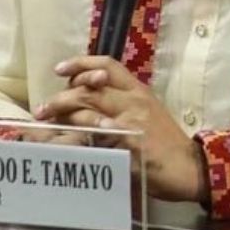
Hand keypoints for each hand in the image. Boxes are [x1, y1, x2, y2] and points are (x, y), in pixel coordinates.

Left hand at [34, 55, 206, 202]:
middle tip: (42, 109)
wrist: (187, 166)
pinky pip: (93, 138)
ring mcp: (130, 122)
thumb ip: (121, 102)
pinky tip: (63, 143)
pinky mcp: (127, 144)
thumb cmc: (165, 141)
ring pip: (87, 111)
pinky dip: (75, 139)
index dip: (81, 63)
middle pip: (89, 89)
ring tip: (45, 126)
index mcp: (138, 90)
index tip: (59, 69)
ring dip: (62, 118)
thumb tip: (86, 99)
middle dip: (60, 98)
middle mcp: (134, 101)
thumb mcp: (147, 112)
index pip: (108, 65)